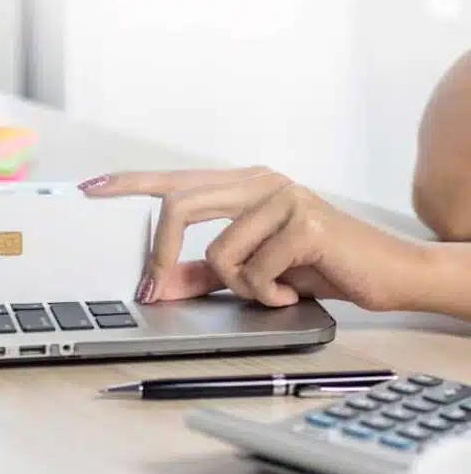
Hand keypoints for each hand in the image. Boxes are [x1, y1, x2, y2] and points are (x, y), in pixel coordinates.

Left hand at [78, 167, 430, 311]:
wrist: (384, 271)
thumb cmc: (315, 265)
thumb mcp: (251, 271)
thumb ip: (203, 275)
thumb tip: (156, 287)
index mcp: (241, 185)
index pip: (174, 179)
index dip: (129, 183)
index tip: (89, 187)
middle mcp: (258, 181)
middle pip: (180, 204)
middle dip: (163, 253)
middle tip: (158, 285)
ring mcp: (282, 195)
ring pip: (219, 250)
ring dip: (240, 285)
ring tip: (271, 289)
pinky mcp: (303, 220)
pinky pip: (256, 270)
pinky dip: (268, 294)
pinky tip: (293, 290)